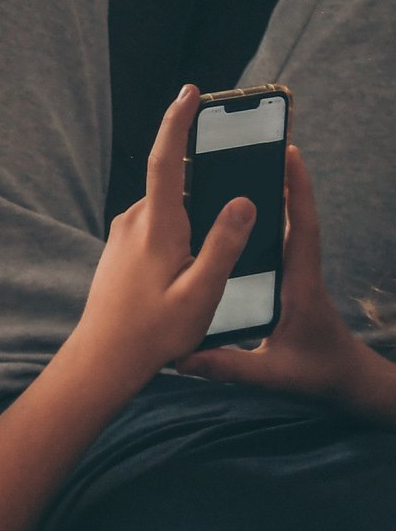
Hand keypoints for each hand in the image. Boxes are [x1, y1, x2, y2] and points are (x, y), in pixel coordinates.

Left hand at [70, 85, 256, 378]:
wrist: (103, 357)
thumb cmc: (155, 330)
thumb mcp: (202, 292)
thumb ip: (223, 245)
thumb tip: (242, 200)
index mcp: (156, 226)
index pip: (167, 161)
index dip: (177, 122)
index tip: (190, 91)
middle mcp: (134, 221)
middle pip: (173, 183)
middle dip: (201, 176)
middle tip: (228, 185)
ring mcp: (124, 233)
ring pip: (167, 208)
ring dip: (192, 213)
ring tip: (212, 245)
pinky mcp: (121, 247)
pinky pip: (157, 224)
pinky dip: (179, 228)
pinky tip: (190, 262)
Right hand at [175, 144, 380, 407]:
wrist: (346, 385)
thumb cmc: (317, 376)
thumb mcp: (273, 376)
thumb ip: (230, 367)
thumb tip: (184, 359)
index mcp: (300, 286)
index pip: (302, 229)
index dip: (297, 191)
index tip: (290, 154)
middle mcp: (301, 274)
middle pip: (295, 216)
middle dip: (283, 180)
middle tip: (261, 146)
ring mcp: (297, 277)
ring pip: (287, 228)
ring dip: (275, 197)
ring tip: (246, 169)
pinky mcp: (290, 284)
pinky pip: (279, 244)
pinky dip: (266, 222)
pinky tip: (239, 217)